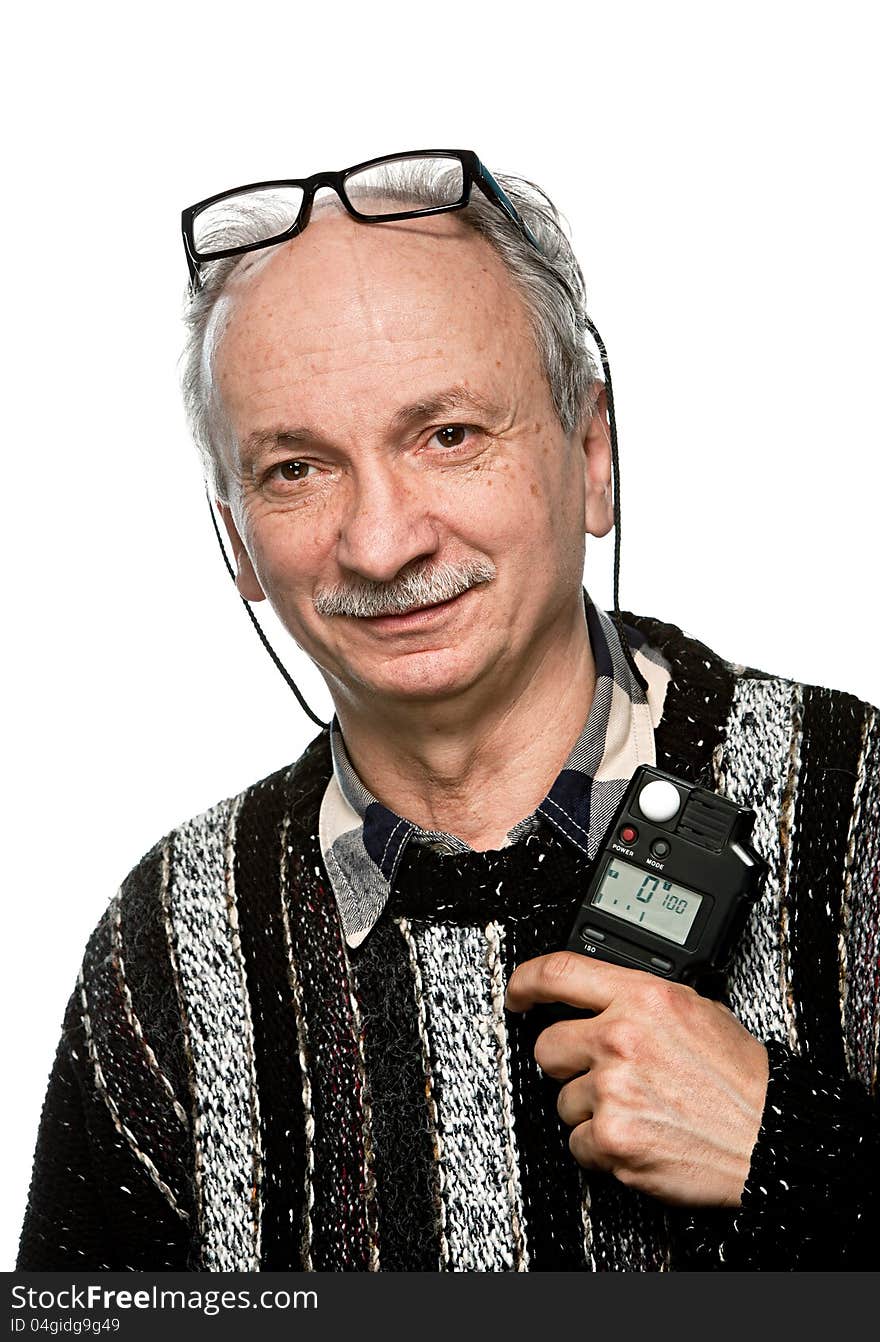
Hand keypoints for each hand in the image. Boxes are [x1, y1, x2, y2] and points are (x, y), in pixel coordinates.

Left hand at [505, 951, 768, 1206]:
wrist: (770, 1136)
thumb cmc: (743, 1079)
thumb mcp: (698, 1010)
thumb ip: (646, 1000)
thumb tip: (610, 1000)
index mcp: (642, 998)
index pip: (559, 973)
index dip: (525, 981)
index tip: (517, 993)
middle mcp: (621, 1038)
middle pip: (547, 1046)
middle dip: (568, 1063)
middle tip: (603, 1075)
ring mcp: (613, 1089)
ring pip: (563, 1100)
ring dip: (591, 1109)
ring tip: (640, 1110)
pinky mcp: (611, 1138)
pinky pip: (577, 1142)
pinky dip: (602, 1147)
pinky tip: (639, 1137)